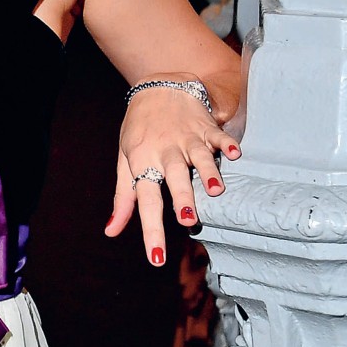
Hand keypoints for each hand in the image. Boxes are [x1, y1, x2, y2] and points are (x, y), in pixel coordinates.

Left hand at [103, 78, 239, 264]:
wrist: (157, 88)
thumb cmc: (140, 132)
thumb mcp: (125, 161)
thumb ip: (124, 198)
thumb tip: (111, 231)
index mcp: (143, 163)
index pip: (145, 201)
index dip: (150, 230)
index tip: (157, 258)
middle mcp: (165, 152)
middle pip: (174, 178)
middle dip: (182, 199)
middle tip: (188, 221)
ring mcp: (187, 139)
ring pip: (198, 157)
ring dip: (208, 173)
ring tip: (216, 190)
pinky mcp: (206, 127)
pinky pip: (217, 136)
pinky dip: (226, 144)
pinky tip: (234, 154)